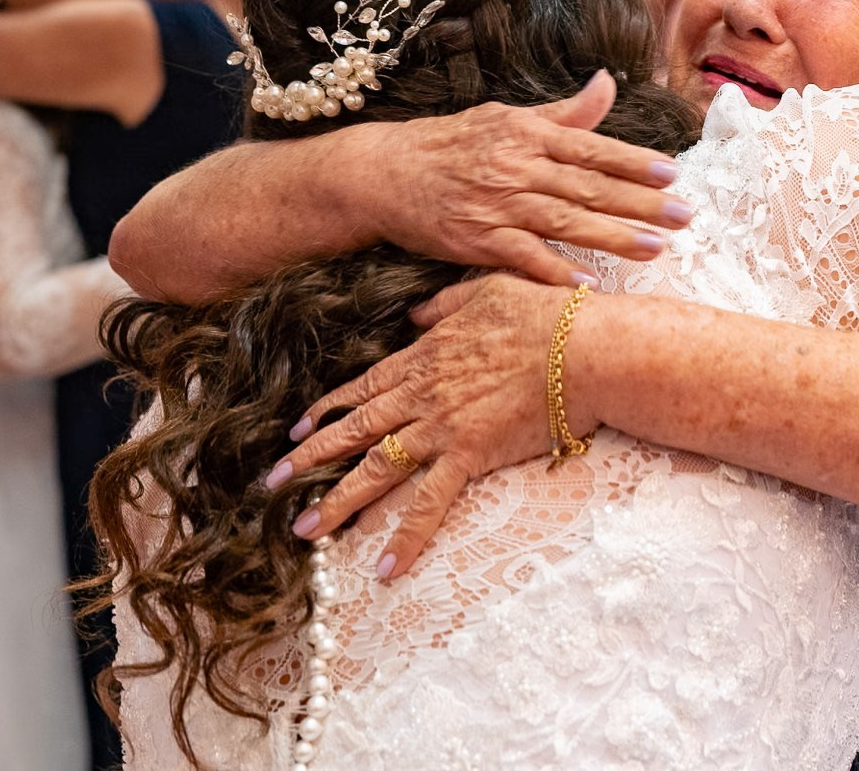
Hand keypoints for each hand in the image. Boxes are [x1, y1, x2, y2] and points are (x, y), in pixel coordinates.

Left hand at [266, 274, 592, 578]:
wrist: (584, 348)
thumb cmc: (547, 314)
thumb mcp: (488, 289)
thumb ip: (445, 303)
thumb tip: (417, 316)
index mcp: (427, 355)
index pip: (365, 387)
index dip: (328, 409)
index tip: (299, 429)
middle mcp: (423, 393)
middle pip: (355, 429)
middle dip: (310, 457)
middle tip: (273, 482)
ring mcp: (442, 427)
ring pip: (376, 468)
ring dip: (338, 501)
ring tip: (305, 529)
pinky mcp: (470, 455)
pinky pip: (430, 504)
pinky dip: (406, 537)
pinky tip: (384, 568)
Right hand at [377, 70, 689, 284]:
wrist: (384, 173)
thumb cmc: (451, 143)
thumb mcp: (506, 117)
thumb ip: (563, 113)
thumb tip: (607, 84)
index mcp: (527, 135)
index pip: (592, 149)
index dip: (634, 162)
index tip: (673, 174)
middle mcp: (516, 167)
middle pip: (588, 188)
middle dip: (640, 203)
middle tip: (683, 216)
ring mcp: (496, 205)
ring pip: (564, 223)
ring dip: (612, 238)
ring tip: (655, 249)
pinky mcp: (476, 240)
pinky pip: (523, 259)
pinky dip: (556, 273)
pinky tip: (588, 286)